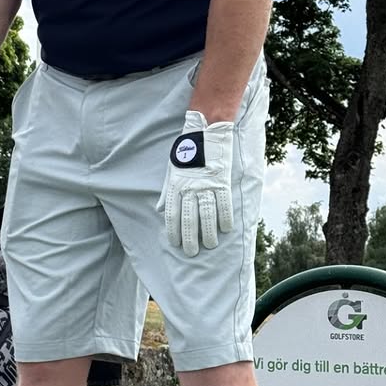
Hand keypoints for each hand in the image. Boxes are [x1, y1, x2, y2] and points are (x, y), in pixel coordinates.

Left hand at [156, 112, 234, 256]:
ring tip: (209, 245)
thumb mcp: (171, 170)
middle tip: (191, 252)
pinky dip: (225, 217)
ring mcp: (207, 185)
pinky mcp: (222, 181)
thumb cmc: (187, 153)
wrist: (206, 133)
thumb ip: (167, 192)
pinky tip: (225, 229)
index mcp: (176, 186)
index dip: (174, 230)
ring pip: (207, 214)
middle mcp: (190, 188)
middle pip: (190, 217)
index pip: (173, 213)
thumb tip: (160, 209)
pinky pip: (224, 203)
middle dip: (190, 237)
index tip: (175, 243)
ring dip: (208, 232)